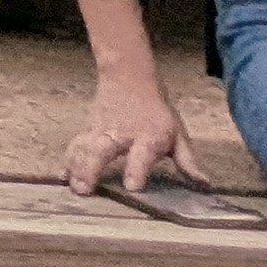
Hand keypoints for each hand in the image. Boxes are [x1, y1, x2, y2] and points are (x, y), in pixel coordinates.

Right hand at [63, 79, 207, 197]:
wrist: (129, 77)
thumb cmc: (157, 111)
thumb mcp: (178, 133)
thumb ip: (188, 160)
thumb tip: (204, 183)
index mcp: (148, 137)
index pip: (141, 155)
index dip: (136, 170)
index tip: (131, 187)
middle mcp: (121, 134)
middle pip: (102, 150)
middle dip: (92, 169)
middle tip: (85, 189)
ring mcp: (101, 130)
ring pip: (84, 147)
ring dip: (76, 166)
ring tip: (72, 185)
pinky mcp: (88, 128)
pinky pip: (75, 144)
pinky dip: (68, 159)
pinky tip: (62, 174)